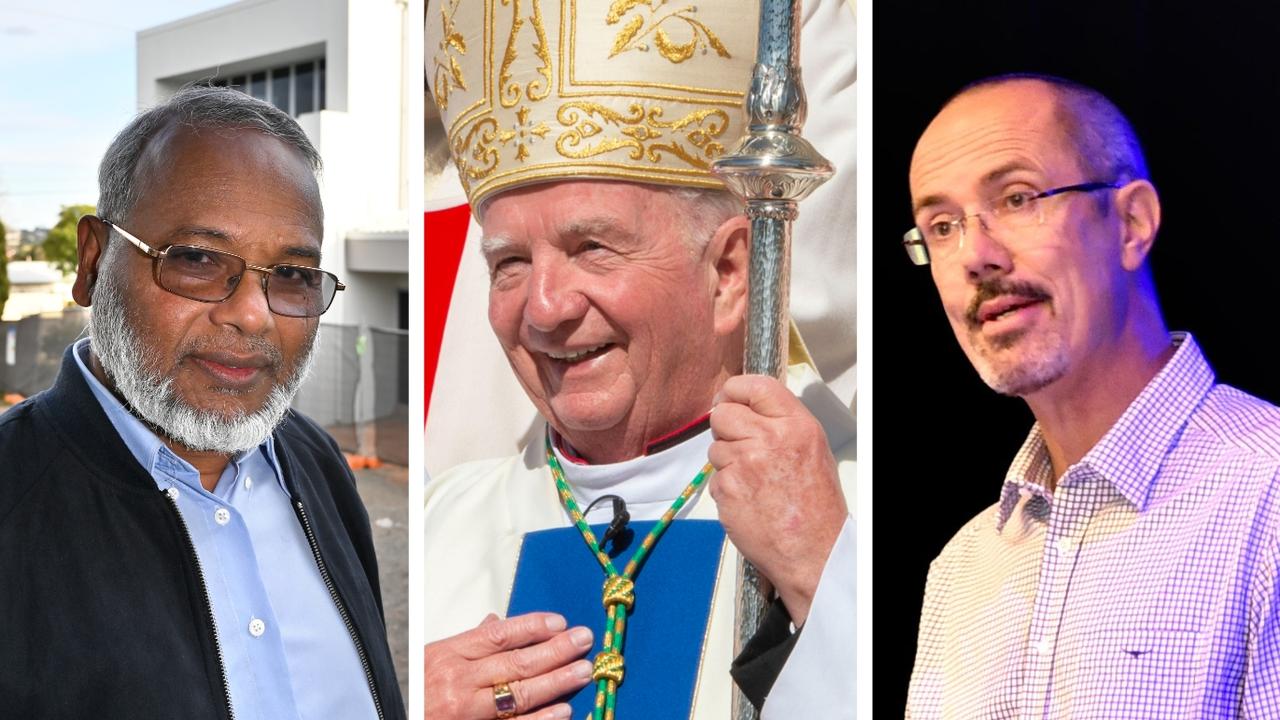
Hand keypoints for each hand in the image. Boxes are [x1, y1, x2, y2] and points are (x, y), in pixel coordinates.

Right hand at [424, 612, 593, 718]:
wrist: (390, 719)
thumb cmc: (414, 693)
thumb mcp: (430, 661)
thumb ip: (467, 644)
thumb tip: (495, 621)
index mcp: (447, 655)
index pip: (498, 634)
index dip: (532, 626)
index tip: (561, 622)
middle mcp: (457, 682)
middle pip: (516, 662)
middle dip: (556, 650)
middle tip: (584, 641)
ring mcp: (466, 712)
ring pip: (520, 694)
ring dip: (557, 682)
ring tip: (583, 671)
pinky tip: (563, 710)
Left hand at [708, 374, 847, 625]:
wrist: (813, 551)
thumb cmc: (816, 504)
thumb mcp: (811, 449)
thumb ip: (781, 424)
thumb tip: (748, 407)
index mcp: (795, 424)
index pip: (754, 386)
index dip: (733, 390)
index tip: (727, 399)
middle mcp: (768, 438)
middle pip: (722, 414)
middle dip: (725, 428)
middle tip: (739, 446)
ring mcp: (744, 464)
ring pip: (715, 448)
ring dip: (726, 462)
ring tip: (754, 482)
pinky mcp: (726, 489)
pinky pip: (714, 478)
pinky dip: (726, 489)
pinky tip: (748, 502)